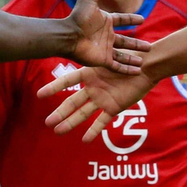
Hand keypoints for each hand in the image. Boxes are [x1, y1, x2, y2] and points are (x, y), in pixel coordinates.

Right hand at [38, 65, 154, 140]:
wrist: (146, 68)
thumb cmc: (128, 58)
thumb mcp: (110, 57)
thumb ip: (96, 59)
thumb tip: (76, 47)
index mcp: (89, 73)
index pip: (67, 82)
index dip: (54, 88)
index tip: (40, 95)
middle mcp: (93, 88)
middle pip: (72, 102)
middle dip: (60, 113)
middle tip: (47, 123)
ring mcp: (102, 99)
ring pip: (83, 113)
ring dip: (71, 123)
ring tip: (59, 132)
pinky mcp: (114, 107)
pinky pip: (102, 121)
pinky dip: (94, 130)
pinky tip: (85, 140)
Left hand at [66, 0, 152, 75]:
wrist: (68, 36)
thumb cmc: (78, 17)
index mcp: (106, 21)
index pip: (122, 20)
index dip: (132, 19)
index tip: (142, 19)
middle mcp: (107, 36)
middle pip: (126, 40)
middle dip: (137, 44)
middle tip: (149, 47)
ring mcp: (105, 49)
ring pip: (123, 55)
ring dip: (133, 58)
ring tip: (144, 60)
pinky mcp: (102, 60)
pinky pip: (117, 66)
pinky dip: (127, 69)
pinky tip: (137, 72)